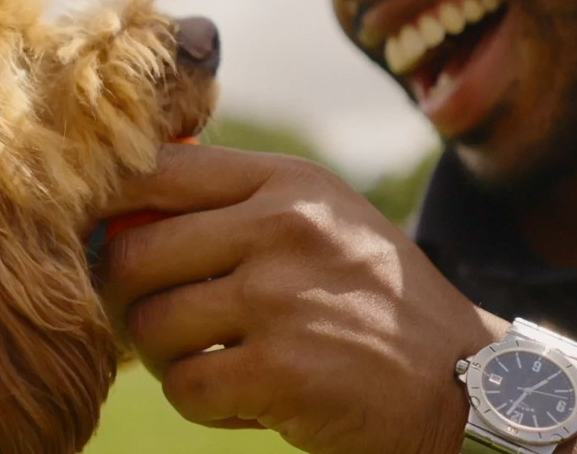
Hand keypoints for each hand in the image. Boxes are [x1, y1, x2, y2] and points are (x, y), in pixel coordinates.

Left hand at [91, 144, 509, 453]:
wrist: (467, 384)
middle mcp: (284, 227)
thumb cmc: (372, 301)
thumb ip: (231, 204)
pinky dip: (202, 404)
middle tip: (154, 321)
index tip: (108, 244)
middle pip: (132, 254)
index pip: (154, 172)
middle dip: (127, 299)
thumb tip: (115, 210)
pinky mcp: (282, 371)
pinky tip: (245, 400)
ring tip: (212, 361)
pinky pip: (184, 387)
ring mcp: (282, 298)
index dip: (110, 211)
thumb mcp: (319, 220)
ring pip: (148, 324)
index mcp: (286, 181)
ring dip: (165, 358)